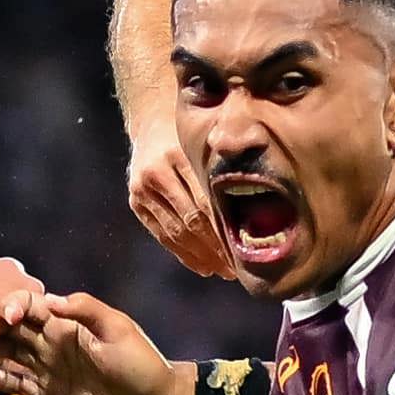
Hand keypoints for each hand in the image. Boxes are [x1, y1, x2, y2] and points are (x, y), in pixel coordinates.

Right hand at [0, 286, 198, 394]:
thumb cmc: (141, 365)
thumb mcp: (119, 330)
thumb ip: (86, 310)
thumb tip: (50, 300)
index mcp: (67, 323)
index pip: (29, 306)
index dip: (12, 306)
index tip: (9, 318)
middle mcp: (50, 343)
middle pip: (10, 329)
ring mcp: (45, 369)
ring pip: (6, 354)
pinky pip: (13, 383)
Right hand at [121, 133, 239, 288]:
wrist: (153, 123)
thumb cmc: (195, 138)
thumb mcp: (210, 145)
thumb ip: (227, 173)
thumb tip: (259, 217)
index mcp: (180, 154)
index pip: (207, 203)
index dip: (225, 230)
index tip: (245, 251)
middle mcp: (158, 171)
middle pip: (191, 219)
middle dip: (216, 248)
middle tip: (238, 268)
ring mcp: (143, 188)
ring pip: (176, 232)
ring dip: (202, 256)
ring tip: (223, 271)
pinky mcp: (135, 201)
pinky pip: (162, 235)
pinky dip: (183, 254)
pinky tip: (203, 266)